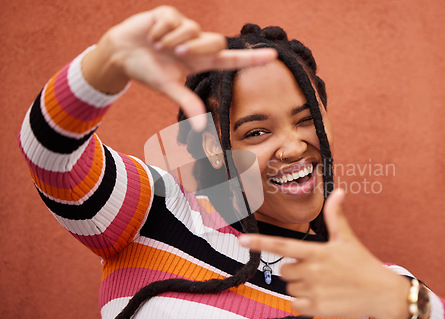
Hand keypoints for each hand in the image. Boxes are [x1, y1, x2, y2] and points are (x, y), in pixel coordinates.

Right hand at [82, 6, 276, 129]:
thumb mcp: (167, 87)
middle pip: (216, 41)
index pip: (231, 60)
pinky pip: (173, 19)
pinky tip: (151, 35)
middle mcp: (196, 44)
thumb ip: (186, 102)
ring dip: (174, 40)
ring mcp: (184, 28)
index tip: (273, 56)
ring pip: (193, 30)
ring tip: (157, 46)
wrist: (120, 54)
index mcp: (200, 62)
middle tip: (175, 53)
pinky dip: (160, 30)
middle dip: (195, 48)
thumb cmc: (147, 71)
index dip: (251, 59)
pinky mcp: (170, 15)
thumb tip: (200, 126)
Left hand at [239, 189, 410, 318]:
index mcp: (317, 251)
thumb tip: (338, 192)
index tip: (241, 240)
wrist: (383, 293)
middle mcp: (312, 270)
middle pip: (284, 269)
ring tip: (322, 283)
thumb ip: (336, 217)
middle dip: (295, 269)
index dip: (259, 242)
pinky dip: (304, 302)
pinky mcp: (317, 308)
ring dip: (300, 285)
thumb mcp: (348, 239)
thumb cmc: (363, 264)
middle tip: (316, 269)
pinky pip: (295, 304)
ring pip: (290, 287)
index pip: (282, 245)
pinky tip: (320, 296)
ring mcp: (314, 290)